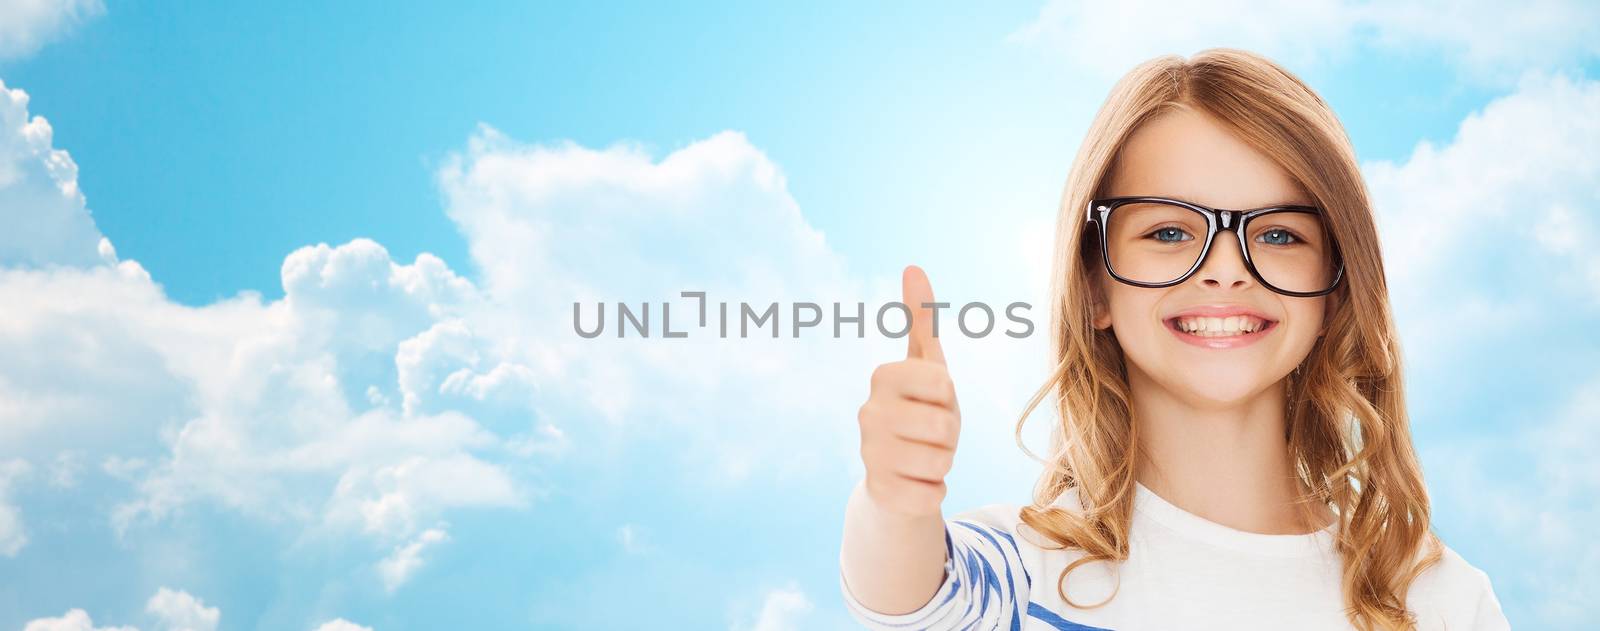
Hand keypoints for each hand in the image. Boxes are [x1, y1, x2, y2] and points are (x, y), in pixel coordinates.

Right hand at [857, 265, 960, 517]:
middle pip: (945, 428)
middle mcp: (868, 414)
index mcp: (883, 377)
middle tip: (931, 434)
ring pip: (940, 463)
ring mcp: (869, 455)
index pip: (942, 384)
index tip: (933, 401)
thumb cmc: (921, 410)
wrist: (900, 471)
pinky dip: (934, 491)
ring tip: (924, 457)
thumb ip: (921, 320)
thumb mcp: (928, 366)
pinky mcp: (880, 493)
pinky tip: (916, 483)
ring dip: (943, 464)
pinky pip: (932, 494)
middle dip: (950, 435)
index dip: (949, 398)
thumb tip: (913, 267)